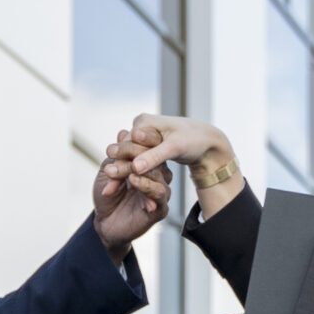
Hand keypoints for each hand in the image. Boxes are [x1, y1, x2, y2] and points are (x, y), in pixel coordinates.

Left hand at [93, 141, 172, 257]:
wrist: (104, 224)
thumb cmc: (107, 196)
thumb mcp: (107, 172)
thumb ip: (116, 155)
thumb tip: (123, 133)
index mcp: (147, 165)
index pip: (148, 148)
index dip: (135, 142)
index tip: (119, 140)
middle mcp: (157, 176)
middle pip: (153, 159)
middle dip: (134, 154)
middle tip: (116, 153)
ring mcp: (160, 192)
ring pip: (158, 175)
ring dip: (138, 170)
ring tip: (125, 169)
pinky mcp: (160, 208)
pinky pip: (159, 194)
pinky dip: (146, 185)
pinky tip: (133, 181)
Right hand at [110, 114, 244, 217]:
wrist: (207, 142)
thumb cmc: (194, 140)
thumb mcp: (174, 148)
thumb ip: (154, 157)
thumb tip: (135, 167)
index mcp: (144, 122)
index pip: (127, 144)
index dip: (119, 163)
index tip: (110, 178)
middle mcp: (140, 127)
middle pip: (125, 152)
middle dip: (118, 170)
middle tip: (107, 190)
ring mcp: (143, 137)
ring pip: (129, 158)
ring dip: (121, 174)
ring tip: (110, 192)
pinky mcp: (148, 146)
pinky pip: (136, 161)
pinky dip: (130, 173)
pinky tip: (120, 188)